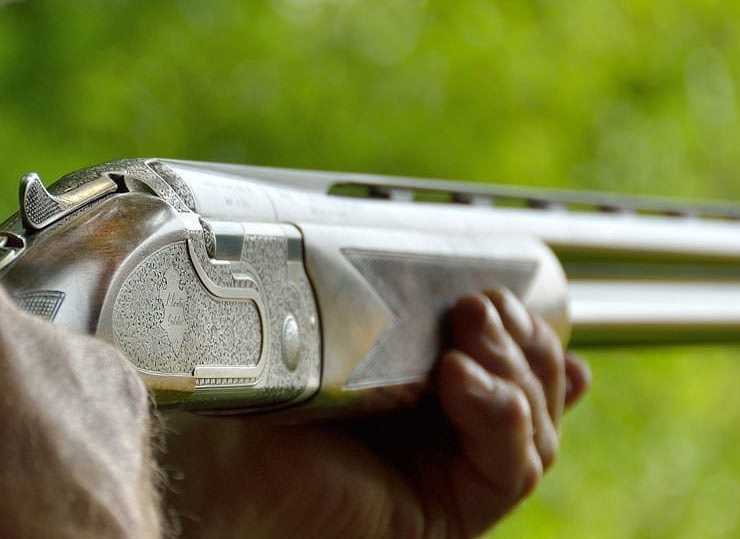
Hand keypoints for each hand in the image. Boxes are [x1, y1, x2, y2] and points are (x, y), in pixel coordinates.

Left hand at [161, 288, 591, 537]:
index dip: (528, 333)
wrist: (207, 462)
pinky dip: (501, 417)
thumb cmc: (240, 396)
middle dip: (522, 340)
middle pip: (532, 394)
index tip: (509, 288)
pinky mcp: (447, 516)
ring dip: (514, 370)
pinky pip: (510, 470)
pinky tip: (460, 380)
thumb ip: (362, 296)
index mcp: (413, 396)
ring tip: (469, 330)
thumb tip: (393, 230)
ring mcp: (445, 482)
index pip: (504, 368)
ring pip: (532, 430)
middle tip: (482, 302)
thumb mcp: (314, 330)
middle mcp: (436, 442)